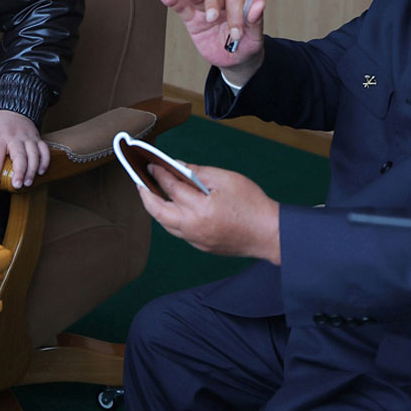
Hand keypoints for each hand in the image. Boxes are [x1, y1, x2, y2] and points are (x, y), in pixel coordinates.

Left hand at [0, 109, 49, 188]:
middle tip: (16, 185)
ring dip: (32, 170)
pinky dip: (44, 162)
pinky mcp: (37, 138)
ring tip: (27, 182)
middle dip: (19, 172)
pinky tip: (40, 172)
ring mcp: (28, 137)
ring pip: (34, 154)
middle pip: (19, 155)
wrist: (12, 109)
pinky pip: (44, 150)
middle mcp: (14, 137)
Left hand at [138, 163, 280, 263]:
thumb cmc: (252, 204)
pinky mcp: (201, 247)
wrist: (270, 234)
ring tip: (152, 193)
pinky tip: (173, 207)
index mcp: (199, 209)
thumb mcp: (227, 179)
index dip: (159, 173)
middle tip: (140, 181)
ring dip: (157, 208)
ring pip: (166, 224)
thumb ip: (198, 172)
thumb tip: (177, 166)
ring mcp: (196, 240)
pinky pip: (179, 231)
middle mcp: (193, 227)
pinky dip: (171, 218)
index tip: (152, 164)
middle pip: (158, 211)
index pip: (171, 187)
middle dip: (146, 195)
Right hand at [159, 0, 265, 86]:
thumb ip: (256, 21)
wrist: (234, 60)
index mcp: (241, 6)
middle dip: (215, 6)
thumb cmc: (247, 46)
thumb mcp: (255, 38)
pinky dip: (173, 1)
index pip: (238, 0)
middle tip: (214, 20)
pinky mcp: (193, 19)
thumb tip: (260, 3)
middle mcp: (224, 4)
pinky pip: (182, 7)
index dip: (237, 13)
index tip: (238, 33)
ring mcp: (207, 10)